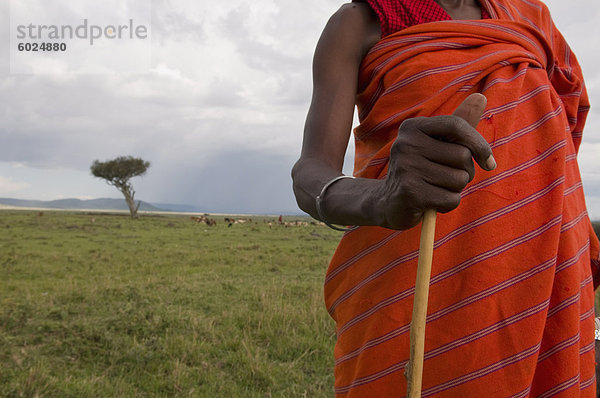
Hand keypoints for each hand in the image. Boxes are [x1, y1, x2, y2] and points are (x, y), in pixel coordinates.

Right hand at [376, 93, 495, 229]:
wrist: (389, 202)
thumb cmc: (421, 169)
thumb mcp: (437, 144)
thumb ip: (459, 124)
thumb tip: (480, 97)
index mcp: (412, 127)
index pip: (457, 126)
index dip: (479, 144)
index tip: (489, 162)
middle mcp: (406, 144)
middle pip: (462, 156)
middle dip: (464, 171)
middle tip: (445, 177)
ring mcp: (406, 168)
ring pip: (459, 179)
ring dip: (455, 189)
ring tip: (436, 188)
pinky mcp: (410, 193)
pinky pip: (451, 199)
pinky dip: (447, 204)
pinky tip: (431, 202)